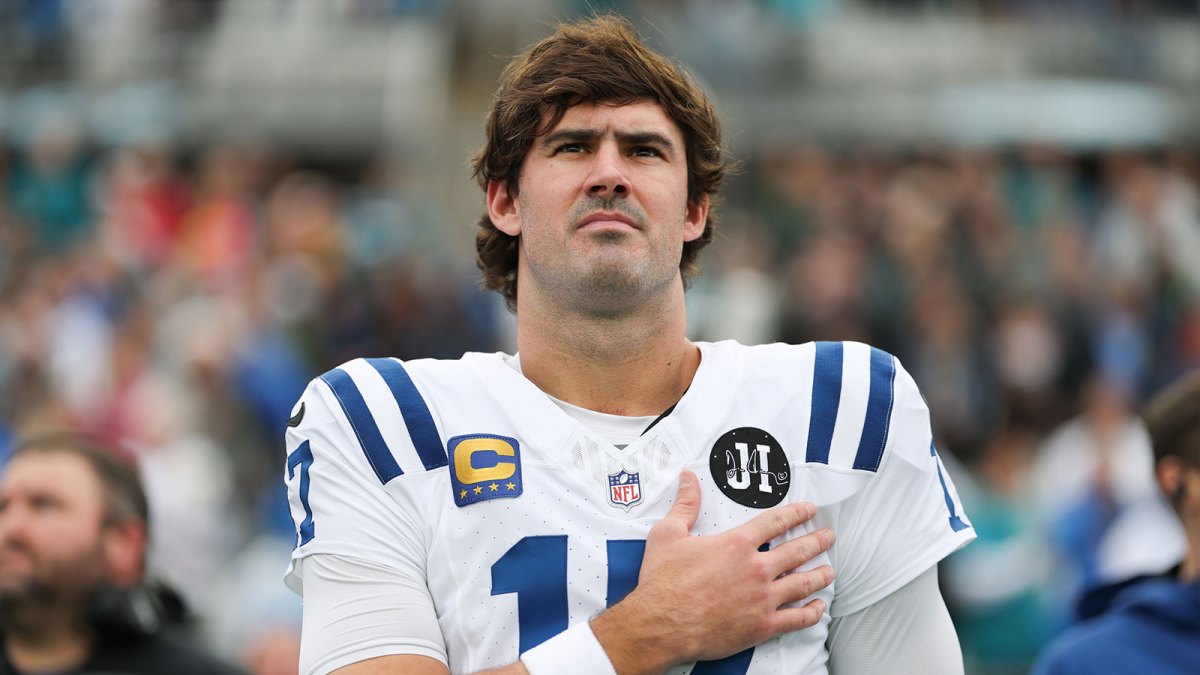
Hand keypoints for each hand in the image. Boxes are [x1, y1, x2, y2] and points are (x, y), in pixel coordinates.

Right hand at [592, 469, 834, 673]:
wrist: (661, 625)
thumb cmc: (663, 582)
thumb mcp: (668, 534)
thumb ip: (684, 505)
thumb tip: (688, 479)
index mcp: (737, 544)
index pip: (776, 521)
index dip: (797, 513)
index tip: (810, 510)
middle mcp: (756, 569)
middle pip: (798, 550)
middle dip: (817, 541)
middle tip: (828, 536)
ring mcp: (763, 599)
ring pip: (804, 583)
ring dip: (820, 575)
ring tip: (830, 570)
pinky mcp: (762, 626)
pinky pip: (797, 619)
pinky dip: (812, 612)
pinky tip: (818, 607)